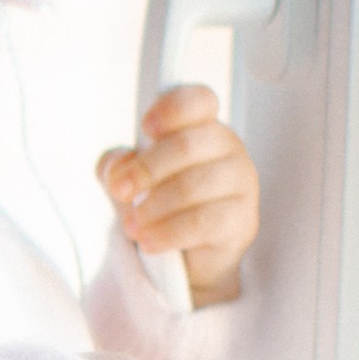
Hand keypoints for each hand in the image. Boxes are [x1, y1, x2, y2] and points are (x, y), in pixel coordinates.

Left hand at [97, 83, 259, 303]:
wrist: (184, 258)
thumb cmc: (161, 206)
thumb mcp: (128, 181)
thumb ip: (116, 166)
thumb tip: (116, 166)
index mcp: (201, 126)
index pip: (198, 101)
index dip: (172, 109)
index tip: (145, 127)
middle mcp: (228, 148)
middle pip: (186, 144)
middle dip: (145, 169)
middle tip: (120, 190)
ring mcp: (241, 184)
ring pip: (191, 186)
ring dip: (152, 208)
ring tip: (134, 225)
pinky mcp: (242, 221)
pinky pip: (201, 222)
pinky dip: (167, 233)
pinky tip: (150, 242)